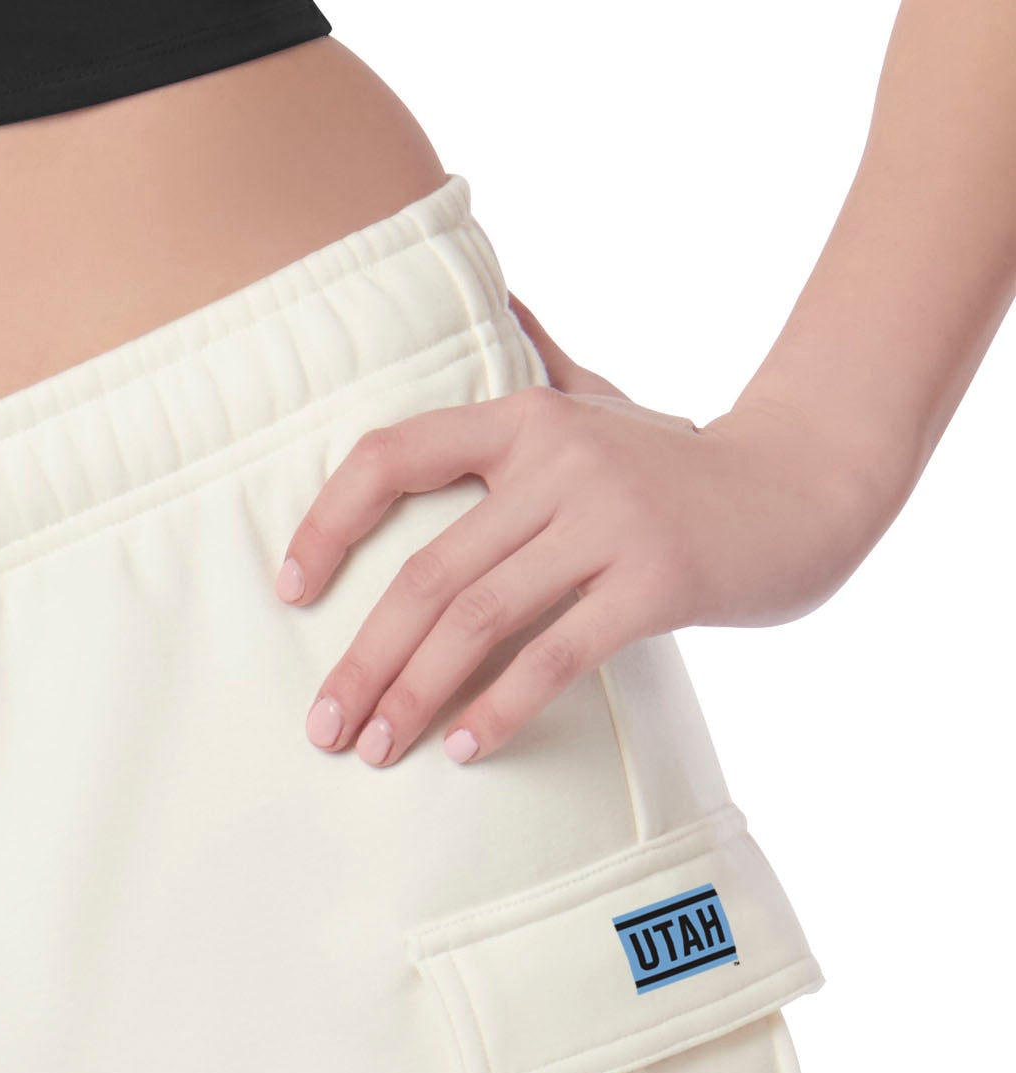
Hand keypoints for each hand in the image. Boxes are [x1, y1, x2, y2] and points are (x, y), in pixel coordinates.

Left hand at [274, 295, 904, 764]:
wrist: (807, 486)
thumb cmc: (680, 460)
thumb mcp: (601, 397)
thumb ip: (538, 360)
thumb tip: (492, 298)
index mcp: (522, 417)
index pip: (394, 457)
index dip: (328, 523)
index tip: (289, 591)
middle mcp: (557, 461)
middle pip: (426, 573)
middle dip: (364, 659)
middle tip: (324, 727)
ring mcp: (608, 520)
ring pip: (477, 620)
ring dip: (413, 694)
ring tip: (376, 750)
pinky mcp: (655, 581)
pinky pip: (555, 656)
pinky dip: (500, 707)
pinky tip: (461, 748)